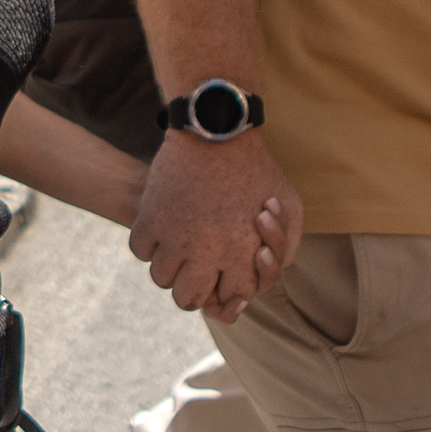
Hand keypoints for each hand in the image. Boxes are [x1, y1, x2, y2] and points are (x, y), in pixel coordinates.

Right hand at [130, 131, 298, 323]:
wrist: (218, 131)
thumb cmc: (257, 169)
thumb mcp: (289, 206)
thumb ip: (286, 245)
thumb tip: (263, 269)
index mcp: (242, 253)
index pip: (231, 299)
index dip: (229, 291)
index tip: (226, 274)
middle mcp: (207, 252)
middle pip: (188, 300)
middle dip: (194, 289)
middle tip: (196, 269)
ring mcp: (175, 236)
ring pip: (161, 278)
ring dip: (170, 266)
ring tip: (179, 247)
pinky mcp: (151, 217)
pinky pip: (141, 250)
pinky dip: (149, 244)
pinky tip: (163, 230)